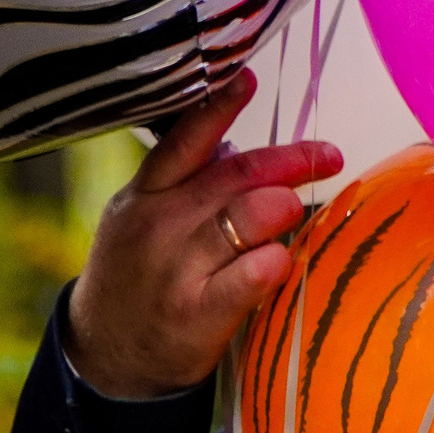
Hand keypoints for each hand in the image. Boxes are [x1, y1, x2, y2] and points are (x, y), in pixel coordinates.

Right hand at [63, 72, 340, 399]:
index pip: (186, 141)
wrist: (106, 353)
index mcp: (147, 194)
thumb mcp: (143, 217)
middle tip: (328, 157)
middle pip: (237, 175)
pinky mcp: (198, 313)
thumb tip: (237, 145)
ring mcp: (177, 269)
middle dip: (291, 161)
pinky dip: (278, 260)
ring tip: (296, 210)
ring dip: (285, 207)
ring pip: (249, 217)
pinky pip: (253, 274)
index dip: (219, 108)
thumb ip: (187, 182)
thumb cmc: (141, 274)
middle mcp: (159, 225)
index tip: (248, 79)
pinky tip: (284, 260)